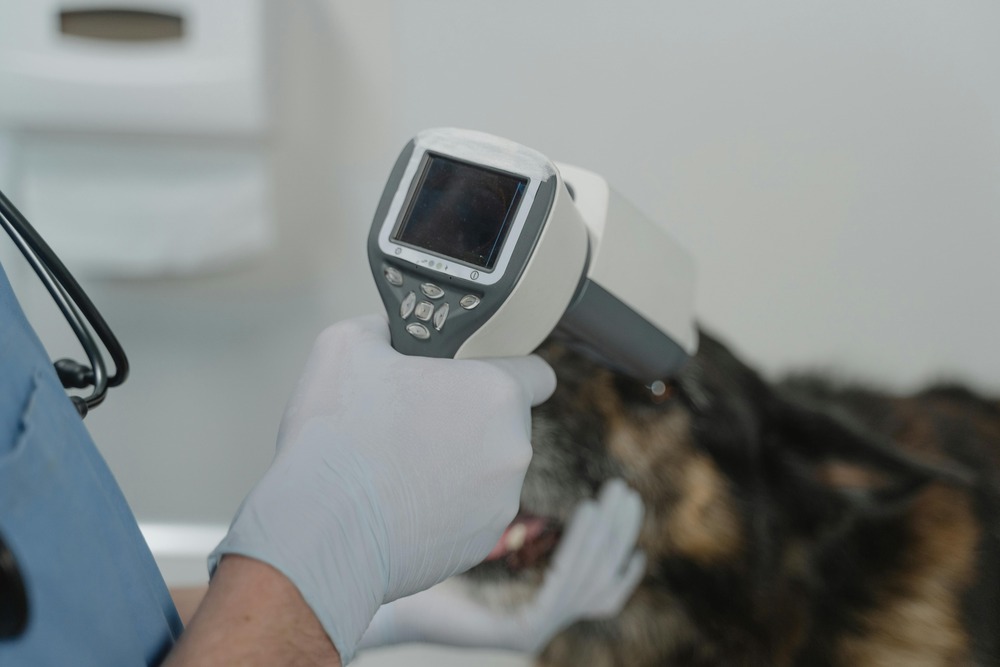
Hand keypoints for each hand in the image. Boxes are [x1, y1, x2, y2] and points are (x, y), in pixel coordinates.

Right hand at [209, 315, 555, 661]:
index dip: (505, 368)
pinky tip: (398, 503)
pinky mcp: (481, 544)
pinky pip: (470, 513)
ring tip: (397, 467)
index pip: (536, 373)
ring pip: (487, 471)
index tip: (473, 376)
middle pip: (505, 423)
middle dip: (468, 419)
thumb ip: (384, 327)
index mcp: (496, 393)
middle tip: (414, 419)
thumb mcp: (347, 345)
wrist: (320, 532)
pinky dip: (443, 507)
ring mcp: (501, 502)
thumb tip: (388, 332)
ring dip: (456, 465)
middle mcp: (513, 449)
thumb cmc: (338, 438)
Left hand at [358, 479, 645, 654]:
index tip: (624, 509)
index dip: (616, 552)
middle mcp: (534, 622)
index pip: (594, 588)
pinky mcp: (519, 632)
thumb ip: (493, 510)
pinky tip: (585, 513)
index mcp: (527, 603)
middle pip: (599, 581)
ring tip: (612, 497)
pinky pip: (564, 589)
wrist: (369, 577)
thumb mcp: (466, 529)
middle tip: (626, 493)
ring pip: (589, 582)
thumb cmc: (411, 547)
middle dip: (618, 534)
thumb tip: (504, 466)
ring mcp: (529, 630)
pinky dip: (580, 550)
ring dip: (606, 538)